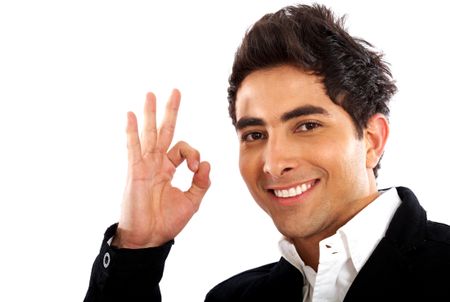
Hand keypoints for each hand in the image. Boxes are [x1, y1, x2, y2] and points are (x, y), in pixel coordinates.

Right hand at [112, 89, 210, 247]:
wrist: (148, 238)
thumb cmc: (166, 222)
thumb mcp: (191, 202)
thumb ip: (201, 183)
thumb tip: (206, 164)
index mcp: (169, 169)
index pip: (184, 149)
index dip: (194, 154)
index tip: (195, 169)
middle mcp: (156, 164)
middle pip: (165, 132)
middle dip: (170, 112)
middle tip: (175, 91)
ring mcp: (144, 166)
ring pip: (149, 135)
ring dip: (150, 114)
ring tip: (151, 94)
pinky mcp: (135, 171)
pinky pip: (134, 148)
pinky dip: (132, 132)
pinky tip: (132, 115)